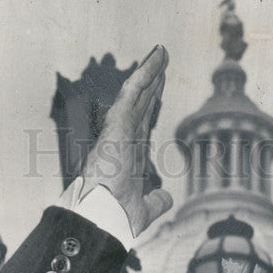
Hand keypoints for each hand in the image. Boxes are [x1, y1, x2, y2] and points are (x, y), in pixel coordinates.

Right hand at [81, 44, 172, 236]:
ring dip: (150, 72)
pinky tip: (156, 59)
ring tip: (162, 53)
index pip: (141, 125)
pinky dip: (144, 74)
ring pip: (137, 94)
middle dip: (151, 84)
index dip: (150, 107)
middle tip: (162, 63)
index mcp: (127, 156)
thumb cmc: (117, 218)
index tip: (158, 92)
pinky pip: (132, 93)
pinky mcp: (118, 125)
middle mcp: (122, 140)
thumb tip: (166, 197)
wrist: (105, 219)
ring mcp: (119, 130)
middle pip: (140, 105)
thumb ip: (157, 201)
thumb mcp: (145, 209)